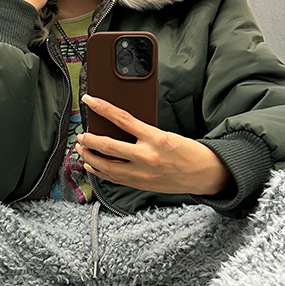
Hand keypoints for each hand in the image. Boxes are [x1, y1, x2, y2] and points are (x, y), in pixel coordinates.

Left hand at [76, 95, 233, 195]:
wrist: (203, 174)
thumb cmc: (187, 151)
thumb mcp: (167, 134)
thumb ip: (142, 131)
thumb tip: (118, 124)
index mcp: (156, 138)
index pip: (122, 119)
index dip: (103, 108)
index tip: (89, 100)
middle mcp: (147, 157)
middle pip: (108, 147)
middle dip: (89, 140)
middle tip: (80, 134)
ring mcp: (141, 174)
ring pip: (106, 166)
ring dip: (89, 157)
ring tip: (81, 149)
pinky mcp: (139, 185)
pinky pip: (113, 178)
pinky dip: (99, 172)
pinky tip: (91, 166)